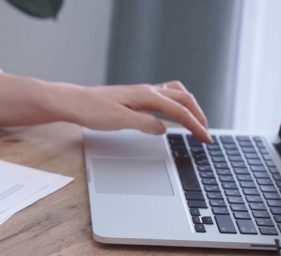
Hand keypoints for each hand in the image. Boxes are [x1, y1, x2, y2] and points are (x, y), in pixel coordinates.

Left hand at [68, 81, 210, 142]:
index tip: (205, 138)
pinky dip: (176, 104)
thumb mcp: (120, 121)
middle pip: (184, 99)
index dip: (195, 125)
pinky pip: (164, 96)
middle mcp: (147, 91)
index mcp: (147, 95)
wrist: (74, 102)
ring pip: (176, 94)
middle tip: (206, 133)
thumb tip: (164, 128)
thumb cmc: (92, 110)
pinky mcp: (135, 97)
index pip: (179, 110)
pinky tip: (173, 113)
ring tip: (196, 122)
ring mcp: (142, 93)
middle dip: (198, 115)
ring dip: (189, 107)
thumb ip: (145, 123)